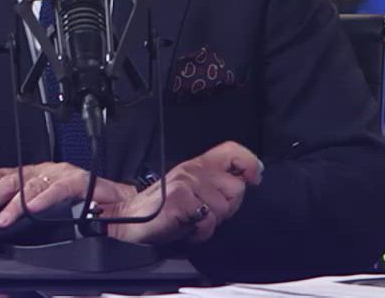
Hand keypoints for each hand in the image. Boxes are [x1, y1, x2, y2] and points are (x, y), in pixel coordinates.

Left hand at [0, 163, 136, 227]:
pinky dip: (45, 199)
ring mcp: (68, 176)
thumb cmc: (94, 213)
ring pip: (35, 184)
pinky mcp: (86, 183)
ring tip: (1, 218)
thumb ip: (33, 216)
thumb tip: (2, 224)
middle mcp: (52, 172)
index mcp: (43, 178)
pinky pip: (61, 188)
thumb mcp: (55, 215)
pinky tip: (31, 208)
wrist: (130, 212)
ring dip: (15, 202)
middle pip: (16, 178)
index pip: (9, 175)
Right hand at [103, 141, 262, 244]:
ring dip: (211, 222)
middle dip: (227, 208)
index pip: (231, 151)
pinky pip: (208, 222)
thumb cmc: (162, 208)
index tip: (254, 177)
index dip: (249, 162)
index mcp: (197, 165)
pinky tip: (186, 227)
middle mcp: (192, 170)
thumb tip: (247, 181)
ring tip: (192, 220)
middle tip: (205, 212)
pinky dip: (199, 232)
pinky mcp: (180, 200)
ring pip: (224, 208)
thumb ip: (216, 183)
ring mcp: (186, 184)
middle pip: (236, 188)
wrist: (130, 219)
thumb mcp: (193, 190)